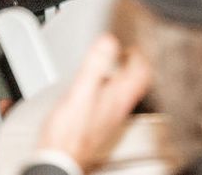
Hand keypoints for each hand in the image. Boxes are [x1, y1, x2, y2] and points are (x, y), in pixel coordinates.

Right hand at [38, 34, 154, 170]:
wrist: (60, 160)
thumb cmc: (68, 133)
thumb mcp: (80, 92)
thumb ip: (95, 66)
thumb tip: (108, 42)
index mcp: (118, 97)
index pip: (142, 73)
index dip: (140, 56)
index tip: (132, 46)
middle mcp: (119, 107)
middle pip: (137, 82)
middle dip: (134, 65)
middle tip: (127, 53)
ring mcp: (111, 117)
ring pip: (126, 92)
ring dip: (123, 76)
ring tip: (114, 66)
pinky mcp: (100, 124)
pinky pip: (113, 102)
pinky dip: (111, 89)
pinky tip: (98, 88)